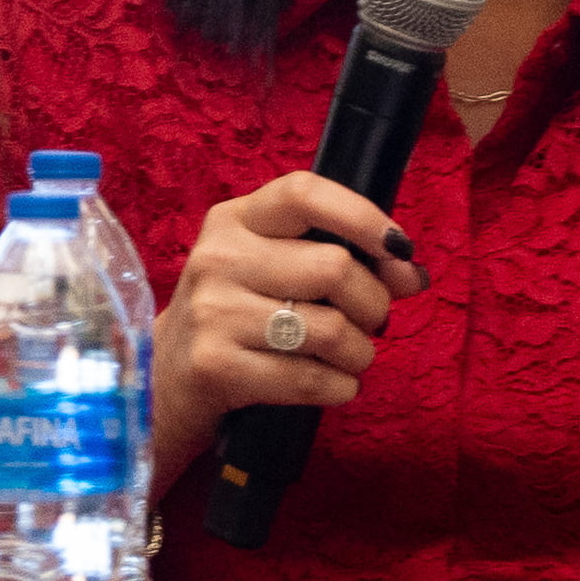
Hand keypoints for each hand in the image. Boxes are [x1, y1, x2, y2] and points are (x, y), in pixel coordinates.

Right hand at [152, 172, 412, 489]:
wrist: (167, 378)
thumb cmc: (239, 316)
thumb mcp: (276, 270)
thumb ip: (345, 260)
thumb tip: (413, 272)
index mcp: (235, 219)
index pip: (305, 194)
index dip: (362, 215)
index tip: (397, 246)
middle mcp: (219, 258)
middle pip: (334, 267)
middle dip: (374, 303)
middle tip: (371, 322)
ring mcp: (212, 312)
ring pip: (330, 330)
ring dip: (360, 353)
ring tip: (351, 358)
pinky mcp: (215, 366)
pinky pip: (310, 378)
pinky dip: (340, 387)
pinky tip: (334, 385)